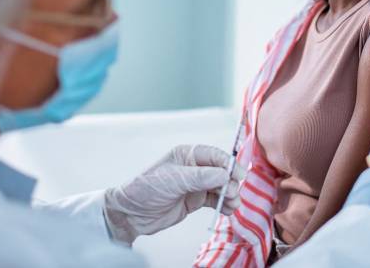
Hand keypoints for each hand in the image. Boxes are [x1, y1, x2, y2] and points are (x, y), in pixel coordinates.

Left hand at [102, 144, 244, 243]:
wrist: (131, 214)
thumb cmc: (146, 188)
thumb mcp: (173, 179)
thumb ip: (200, 177)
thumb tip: (225, 174)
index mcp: (187, 155)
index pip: (214, 155)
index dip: (228, 164)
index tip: (239, 175)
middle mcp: (194, 168)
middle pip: (221, 171)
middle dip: (230, 181)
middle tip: (232, 193)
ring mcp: (195, 185)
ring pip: (220, 187)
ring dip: (229, 195)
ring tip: (232, 205)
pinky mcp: (195, 200)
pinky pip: (215, 200)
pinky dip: (224, 205)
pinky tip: (228, 210)